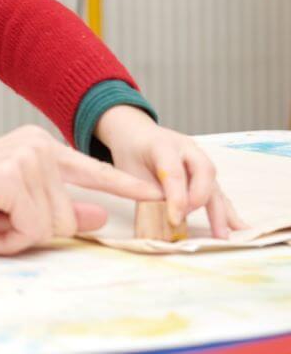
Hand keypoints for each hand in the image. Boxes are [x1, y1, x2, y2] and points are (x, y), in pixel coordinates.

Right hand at [0, 125, 162, 254]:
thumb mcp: (9, 207)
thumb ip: (53, 208)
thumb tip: (96, 216)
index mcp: (36, 145)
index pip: (90, 169)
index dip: (123, 186)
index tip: (156, 193)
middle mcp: (36, 144)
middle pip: (69, 214)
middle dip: (34, 232)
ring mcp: (27, 157)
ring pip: (53, 224)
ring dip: (18, 236)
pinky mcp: (12, 175)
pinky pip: (33, 228)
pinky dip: (9, 239)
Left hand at [95, 105, 245, 237]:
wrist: (136, 132)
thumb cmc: (131, 151)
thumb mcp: (129, 169)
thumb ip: (146, 190)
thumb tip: (165, 218)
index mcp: (163, 144)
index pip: (174, 172)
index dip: (176, 198)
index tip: (174, 220)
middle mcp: (187, 149)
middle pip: (203, 173)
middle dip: (200, 200)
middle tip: (190, 222)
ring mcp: (200, 159)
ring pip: (214, 183)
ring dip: (220, 211)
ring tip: (223, 236)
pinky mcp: (205, 172)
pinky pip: (217, 191)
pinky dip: (226, 210)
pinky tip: (239, 228)